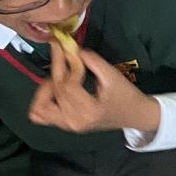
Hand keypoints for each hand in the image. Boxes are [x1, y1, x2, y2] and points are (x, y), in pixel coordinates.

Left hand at [27, 42, 160, 137]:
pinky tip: (52, 91)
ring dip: (45, 88)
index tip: (74, 52)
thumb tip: (74, 50)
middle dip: (58, 69)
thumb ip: (93, 62)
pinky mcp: (64, 125)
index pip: (68, 86)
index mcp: (90, 111)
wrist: (135, 115)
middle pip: (55, 92)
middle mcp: (75, 121)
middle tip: (61, 54)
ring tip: (58, 76)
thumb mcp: (114, 76)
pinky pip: (41, 115)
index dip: (70, 66)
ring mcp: (67, 125)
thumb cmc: (127, 96)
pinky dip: (41, 102)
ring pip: (41, 106)